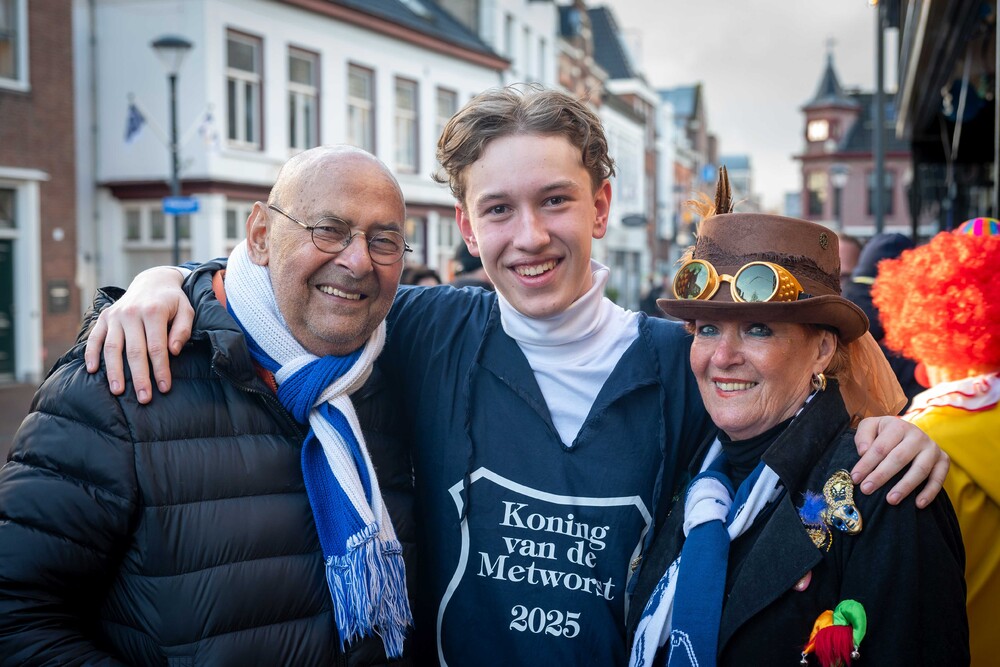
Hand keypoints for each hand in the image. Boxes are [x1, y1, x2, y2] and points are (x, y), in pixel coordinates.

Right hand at [84, 267, 192, 403]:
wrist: (153, 281)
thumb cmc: (172, 301)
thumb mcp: (186, 310)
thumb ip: (182, 330)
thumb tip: (173, 351)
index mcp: (153, 312)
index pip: (156, 347)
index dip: (160, 369)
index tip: (164, 387)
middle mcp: (131, 313)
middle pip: (134, 351)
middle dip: (139, 377)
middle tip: (144, 398)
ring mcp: (115, 315)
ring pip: (112, 348)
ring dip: (114, 371)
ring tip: (118, 391)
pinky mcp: (104, 317)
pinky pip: (95, 338)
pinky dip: (91, 354)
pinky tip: (93, 370)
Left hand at [850, 416, 948, 507]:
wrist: (908, 432)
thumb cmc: (883, 433)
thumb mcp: (870, 427)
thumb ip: (863, 436)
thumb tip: (864, 451)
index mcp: (898, 426)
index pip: (880, 447)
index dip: (866, 463)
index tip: (855, 478)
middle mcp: (918, 436)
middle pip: (899, 458)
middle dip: (881, 475)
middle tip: (867, 489)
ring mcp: (932, 448)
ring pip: (920, 469)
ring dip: (905, 486)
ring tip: (890, 500)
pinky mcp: (943, 460)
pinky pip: (939, 478)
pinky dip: (930, 492)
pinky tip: (918, 504)